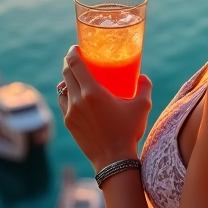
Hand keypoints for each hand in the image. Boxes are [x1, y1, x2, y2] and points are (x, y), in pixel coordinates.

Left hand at [58, 46, 152, 170]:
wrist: (113, 160)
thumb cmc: (128, 131)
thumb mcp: (142, 106)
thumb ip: (144, 87)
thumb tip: (143, 77)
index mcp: (93, 92)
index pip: (75, 64)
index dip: (73, 53)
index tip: (76, 47)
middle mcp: (78, 100)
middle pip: (66, 73)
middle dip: (69, 63)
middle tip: (76, 58)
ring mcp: (71, 112)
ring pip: (63, 88)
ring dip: (67, 78)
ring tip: (74, 76)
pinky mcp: (68, 123)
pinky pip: (63, 102)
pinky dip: (66, 94)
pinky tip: (72, 93)